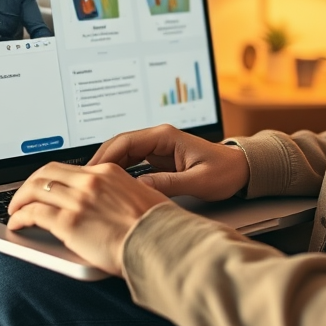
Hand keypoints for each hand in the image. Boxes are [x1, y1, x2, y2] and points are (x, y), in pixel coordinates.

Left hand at [7, 162, 169, 275]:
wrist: (160, 244)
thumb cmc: (157, 228)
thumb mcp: (141, 198)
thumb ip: (121, 195)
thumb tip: (112, 205)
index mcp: (108, 172)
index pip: (69, 168)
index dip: (50, 177)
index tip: (44, 187)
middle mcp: (91, 181)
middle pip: (46, 172)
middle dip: (29, 184)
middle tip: (22, 197)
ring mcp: (79, 200)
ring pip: (35, 190)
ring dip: (20, 200)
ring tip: (15, 210)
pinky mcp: (69, 222)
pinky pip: (34, 214)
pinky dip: (20, 217)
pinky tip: (17, 224)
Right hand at [88, 124, 249, 201]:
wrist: (241, 170)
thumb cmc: (225, 172)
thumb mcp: (198, 181)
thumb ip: (169, 184)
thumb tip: (140, 188)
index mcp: (166, 136)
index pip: (126, 141)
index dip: (106, 156)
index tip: (92, 173)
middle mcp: (158, 138)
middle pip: (119, 146)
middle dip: (100, 163)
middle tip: (84, 182)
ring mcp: (157, 148)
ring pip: (122, 155)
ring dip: (107, 169)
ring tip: (92, 187)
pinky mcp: (157, 159)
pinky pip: (131, 163)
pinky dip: (118, 174)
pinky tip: (110, 188)